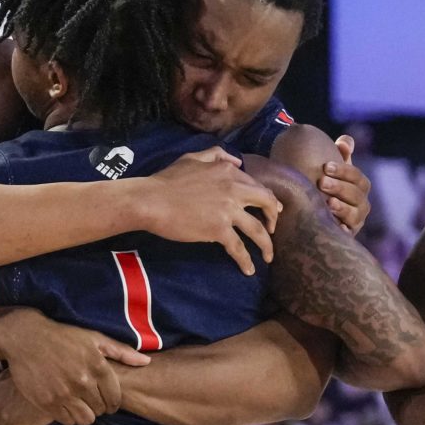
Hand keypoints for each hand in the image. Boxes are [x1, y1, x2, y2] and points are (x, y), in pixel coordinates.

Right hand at [0, 309, 147, 424]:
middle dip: (98, 407)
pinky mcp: (47, 402)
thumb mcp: (93, 338)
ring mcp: (64, 393)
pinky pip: (66, 421)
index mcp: (98, 366)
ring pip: (85, 420)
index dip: (113, 403)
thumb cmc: (62, 337)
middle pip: (101, 410)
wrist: (26, 338)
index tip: (106, 401)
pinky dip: (68, 416)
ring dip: (84, 415)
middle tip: (90, 400)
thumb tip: (146, 362)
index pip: (115, 399)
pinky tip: (65, 405)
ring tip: (78, 405)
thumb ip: (121, 351)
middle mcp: (83, 381)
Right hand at [135, 148, 279, 275]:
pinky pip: (238, 248)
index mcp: (228, 171)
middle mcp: (234, 189)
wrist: (151, 200)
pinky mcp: (219, 230)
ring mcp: (228, 210)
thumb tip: (236, 162)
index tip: (268, 209)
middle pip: (266, 203)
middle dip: (273, 217)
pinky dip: (245, 261)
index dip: (265, 198)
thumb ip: (216, 154)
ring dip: (266, 245)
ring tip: (269, 256)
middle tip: (273, 229)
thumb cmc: (166, 180)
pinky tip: (248, 270)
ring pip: (257, 229)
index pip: (255, 185)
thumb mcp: (192, 157)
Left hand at [319, 135, 372, 234]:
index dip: (344, 171)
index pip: (358, 178)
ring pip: (355, 215)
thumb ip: (340, 154)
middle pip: (357, 196)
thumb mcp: (331, 170)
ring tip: (327, 203)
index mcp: (360, 187)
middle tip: (321, 182)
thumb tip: (345, 142)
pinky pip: (348, 236)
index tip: (326, 166)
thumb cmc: (324, 185)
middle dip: (340, 188)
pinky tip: (334, 227)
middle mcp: (361, 204)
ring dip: (342, 208)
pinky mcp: (347, 236)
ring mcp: (355, 221)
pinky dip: (342, 231)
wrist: (313, 212)